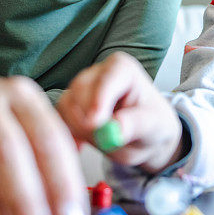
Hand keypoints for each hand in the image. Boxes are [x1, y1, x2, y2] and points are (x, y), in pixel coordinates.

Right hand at [57, 52, 183, 173]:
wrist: (142, 136)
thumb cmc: (152, 125)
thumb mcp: (154, 126)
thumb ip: (135, 125)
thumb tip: (115, 129)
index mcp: (123, 68)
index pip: (107, 78)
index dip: (99, 99)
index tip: (95, 123)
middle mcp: (97, 72)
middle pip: (80, 89)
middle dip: (87, 117)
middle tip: (101, 140)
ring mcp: (80, 87)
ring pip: (66, 105)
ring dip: (80, 128)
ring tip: (103, 140)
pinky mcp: (69, 105)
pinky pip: (59, 119)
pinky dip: (68, 134)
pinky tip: (83, 146)